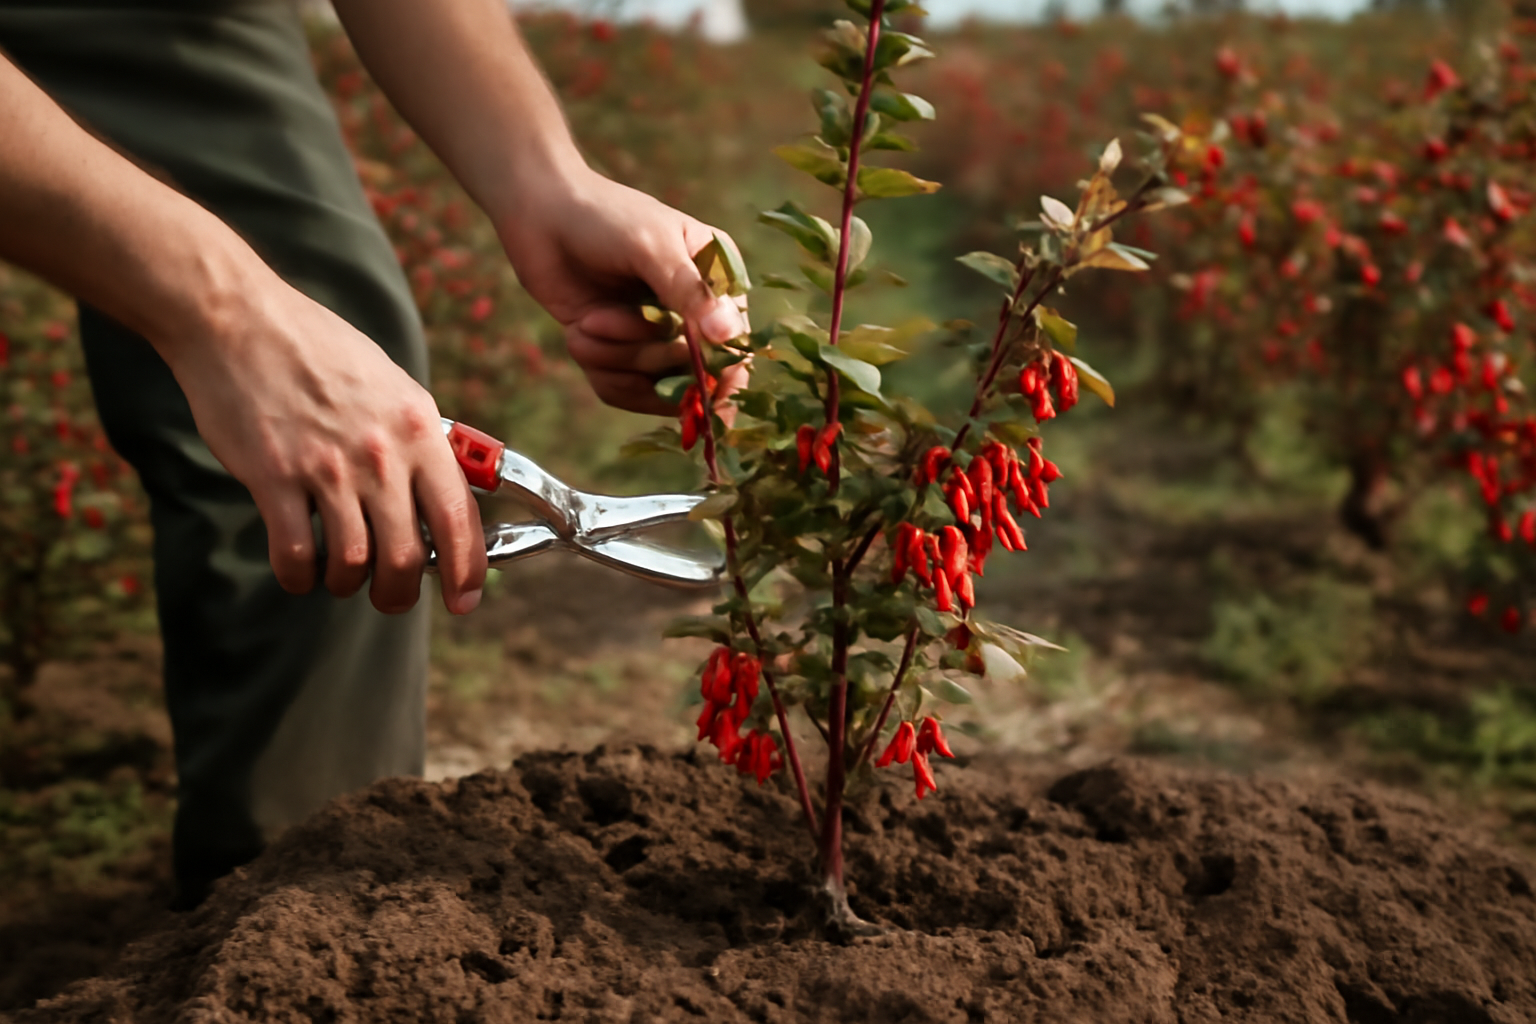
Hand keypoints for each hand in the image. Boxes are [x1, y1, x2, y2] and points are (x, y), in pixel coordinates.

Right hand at [166, 278, 487, 615]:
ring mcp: (327, 467)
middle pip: (406, 556)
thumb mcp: (394, 385)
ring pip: (353, 563)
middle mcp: (381, 453)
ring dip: (347, 584)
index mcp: (419, 429)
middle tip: (389, 598)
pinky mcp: (274, 477)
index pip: (459, 518)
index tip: (464, 599)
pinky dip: (300, 576)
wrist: (240, 320)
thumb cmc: (319, 351)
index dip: (466, 570)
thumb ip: (421, 440)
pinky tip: (299, 568)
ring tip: (339, 575)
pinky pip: (296, 554)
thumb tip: (446, 492)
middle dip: (400, 593)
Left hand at [496, 168, 748, 414]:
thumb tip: (727, 334)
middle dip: (645, 354)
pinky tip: (577, 336)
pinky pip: (625, 391)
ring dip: (614, 359)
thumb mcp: (651, 246)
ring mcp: (659, 337)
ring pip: (655, 387)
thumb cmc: (603, 218)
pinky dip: (599, 370)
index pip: (736, 343)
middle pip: (694, 373)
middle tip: (600, 321)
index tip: (690, 374)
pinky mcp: (624, 353)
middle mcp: (695, 314)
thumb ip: (689, 291)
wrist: (540, 216)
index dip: (718, 369)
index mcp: (718, 281)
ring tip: (584, 323)